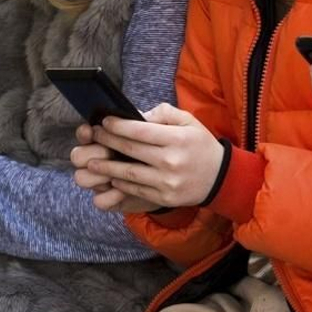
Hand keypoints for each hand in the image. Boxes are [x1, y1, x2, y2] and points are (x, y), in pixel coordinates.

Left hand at [79, 104, 225, 209]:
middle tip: (93, 136)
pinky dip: (121, 184)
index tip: (104, 122)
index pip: (140, 131)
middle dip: (107, 142)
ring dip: (106, 168)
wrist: (220, 177)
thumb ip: (164, 113)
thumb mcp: (189, 122)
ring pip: (128, 174)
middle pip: (130, 151)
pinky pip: (136, 190)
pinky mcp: (165, 198)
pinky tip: (112, 178)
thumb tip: (137, 115)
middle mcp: (171, 161)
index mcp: (177, 139)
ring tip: (91, 163)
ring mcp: (167, 182)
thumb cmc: (200, 145)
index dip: (118, 126)